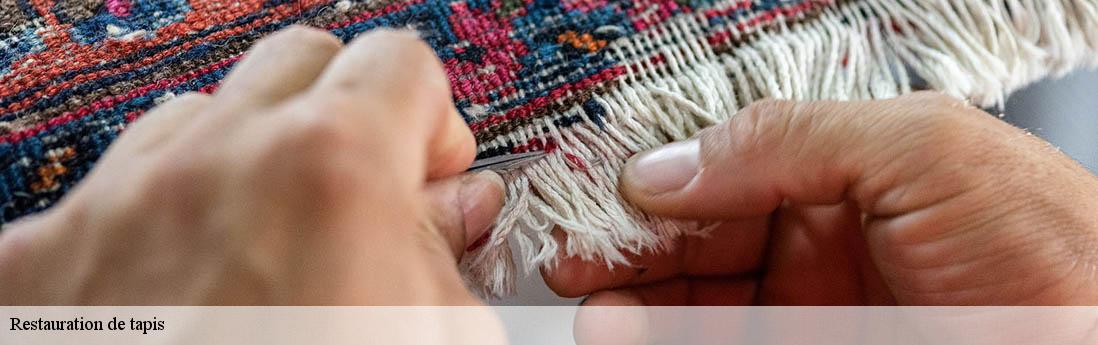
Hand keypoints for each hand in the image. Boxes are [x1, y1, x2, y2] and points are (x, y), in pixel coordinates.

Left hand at [0, 27, 503, 306]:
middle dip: (339, 117)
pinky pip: (106, 191)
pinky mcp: (36, 269)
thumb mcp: (438, 341)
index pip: (399, 63)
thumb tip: (453, 209)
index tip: (427, 171)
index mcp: (327, 175)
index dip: (428, 119)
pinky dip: (158, 217)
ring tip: (266, 248)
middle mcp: (209, 166)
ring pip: (197, 117)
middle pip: (295, 60)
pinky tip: (183, 284)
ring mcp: (112, 211)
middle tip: (356, 200)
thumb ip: (455, 256)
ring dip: (245, 161)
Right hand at [544, 92, 1097, 304]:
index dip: (655, 184)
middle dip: (628, 248)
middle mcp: (820, 243)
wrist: (1092, 344)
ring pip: (697, 305)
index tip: (594, 199)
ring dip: (634, 304)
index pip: (724, 171)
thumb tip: (674, 160)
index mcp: (844, 176)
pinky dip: (669, 338)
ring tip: (593, 309)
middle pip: (696, 241)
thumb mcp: (926, 150)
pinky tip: (630, 332)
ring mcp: (813, 312)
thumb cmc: (1054, 247)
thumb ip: (793, 137)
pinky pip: (723, 343)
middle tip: (572, 258)